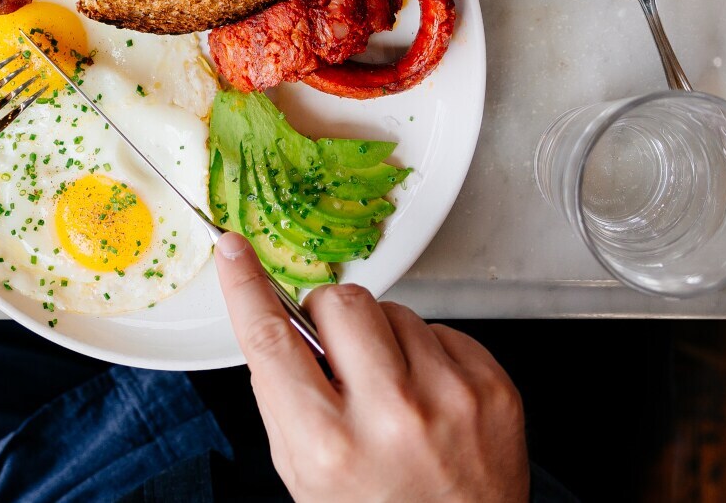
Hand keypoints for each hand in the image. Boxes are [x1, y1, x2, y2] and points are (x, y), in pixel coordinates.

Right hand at [215, 233, 528, 502]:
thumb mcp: (305, 474)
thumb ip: (283, 400)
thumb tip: (272, 319)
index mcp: (329, 445)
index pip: (272, 340)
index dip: (245, 287)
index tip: (233, 251)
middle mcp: (391, 417)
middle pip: (341, 303)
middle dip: (330, 318)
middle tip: (338, 355)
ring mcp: (449, 399)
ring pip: (395, 310)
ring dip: (383, 339)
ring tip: (393, 392)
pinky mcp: (492, 388)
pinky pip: (443, 330)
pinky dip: (429, 356)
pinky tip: (429, 399)